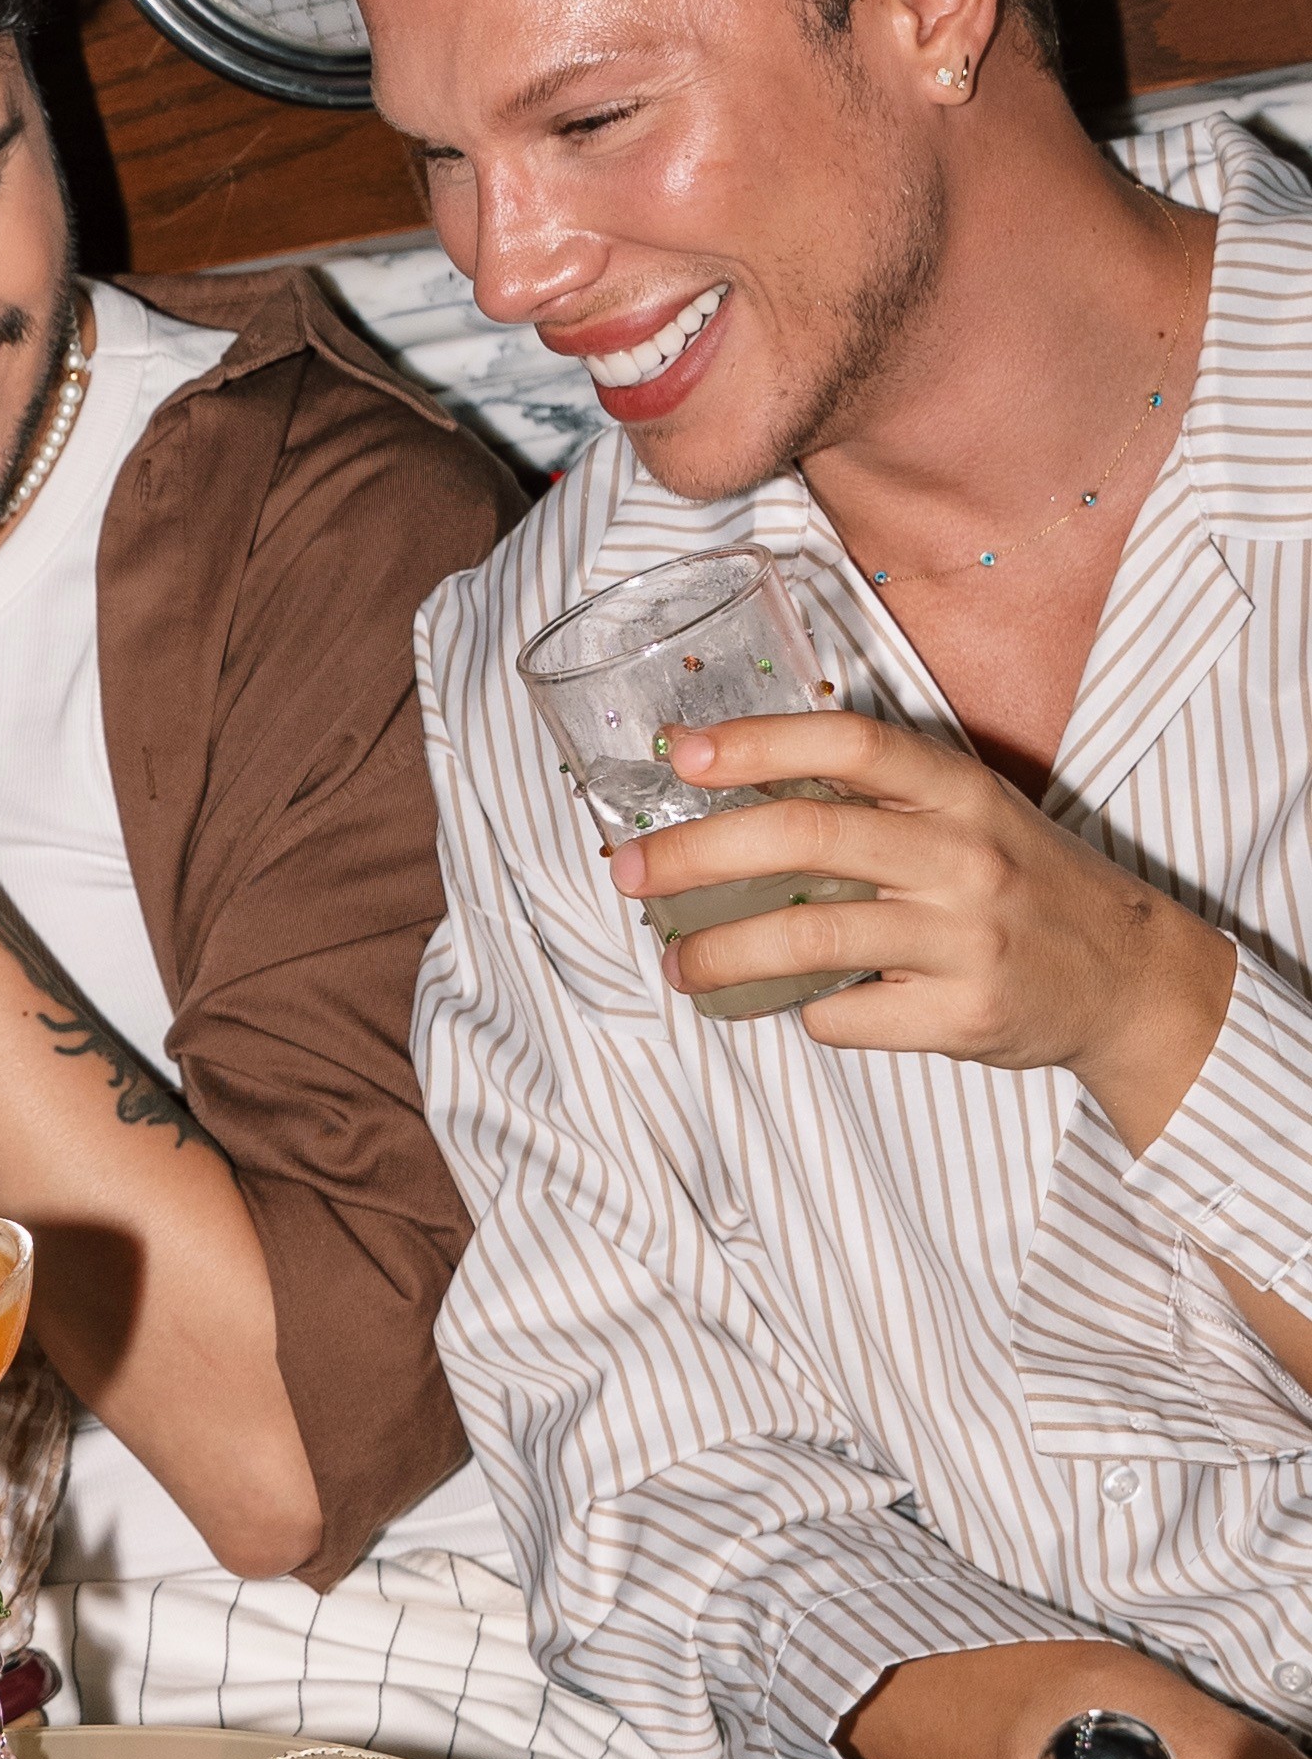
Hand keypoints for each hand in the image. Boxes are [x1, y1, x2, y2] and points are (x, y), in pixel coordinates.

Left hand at [627, 704, 1232, 1145]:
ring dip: (719, 954)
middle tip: (628, 873)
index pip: (851, 741)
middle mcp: (963, 855)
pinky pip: (846, 1016)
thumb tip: (730, 787)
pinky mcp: (965, 1016)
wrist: (1130, 977)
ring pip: (809, 940)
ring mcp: (966, 938)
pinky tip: (795, 1008)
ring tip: (675, 964)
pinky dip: (803, 1014)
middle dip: (696, 854)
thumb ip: (877, 797)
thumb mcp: (969, 813)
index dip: (760, 741)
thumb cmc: (1022, 883)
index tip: (681, 753)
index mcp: (958, 790)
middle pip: (807, 837)